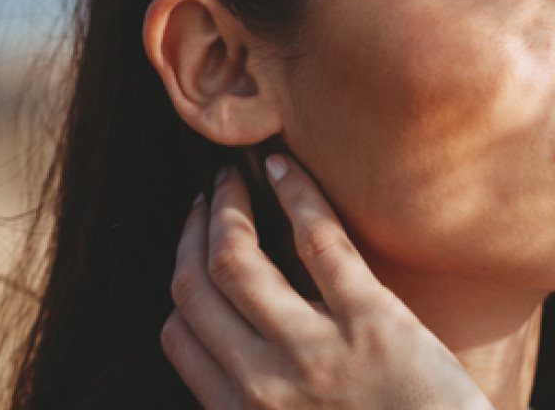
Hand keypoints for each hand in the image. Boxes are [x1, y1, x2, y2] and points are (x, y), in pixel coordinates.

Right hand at [161, 154, 493, 409]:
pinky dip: (296, 194)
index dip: (182, 280)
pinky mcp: (374, 320)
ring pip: (237, 259)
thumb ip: (268, 399)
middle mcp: (265, 384)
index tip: (194, 248)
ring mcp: (316, 350)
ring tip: (236, 176)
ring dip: (228, 204)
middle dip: (193, 230)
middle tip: (209, 194)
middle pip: (197, 287)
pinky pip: (319, 242)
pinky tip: (285, 168)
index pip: (180, 335)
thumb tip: (248, 344)